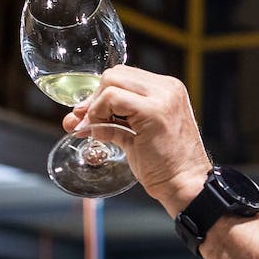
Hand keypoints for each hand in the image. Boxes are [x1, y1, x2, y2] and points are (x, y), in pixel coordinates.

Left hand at [63, 65, 211, 215]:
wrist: (183, 183)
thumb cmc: (163, 165)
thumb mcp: (134, 134)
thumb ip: (109, 121)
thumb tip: (75, 118)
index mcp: (167, 89)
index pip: (123, 76)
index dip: (100, 94)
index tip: (91, 116)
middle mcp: (167, 88)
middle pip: (114, 74)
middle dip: (95, 98)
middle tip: (91, 124)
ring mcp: (163, 97)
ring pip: (111, 81)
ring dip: (97, 106)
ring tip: (100, 130)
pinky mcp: (154, 111)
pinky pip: (112, 98)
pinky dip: (99, 113)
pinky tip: (103, 133)